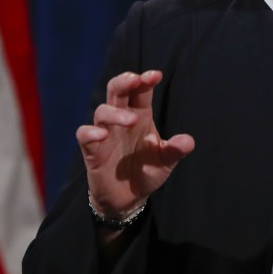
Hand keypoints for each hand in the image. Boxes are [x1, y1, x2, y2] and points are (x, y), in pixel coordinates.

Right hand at [76, 70, 194, 216]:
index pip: (141, 90)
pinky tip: (101, 136)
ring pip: (102, 110)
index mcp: (141, 115)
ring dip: (115, 112)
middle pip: (117, 90)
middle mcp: (122, 119)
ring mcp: (105, 133)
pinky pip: (84, 135)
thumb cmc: (148, 171)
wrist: (129, 198)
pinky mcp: (92, 150)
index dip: (145, 79)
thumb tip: (188, 141)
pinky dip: (90, 133)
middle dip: (124, 81)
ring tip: (131, 121)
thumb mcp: (165, 161)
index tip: (156, 75)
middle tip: (135, 79)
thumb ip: (175, 150)